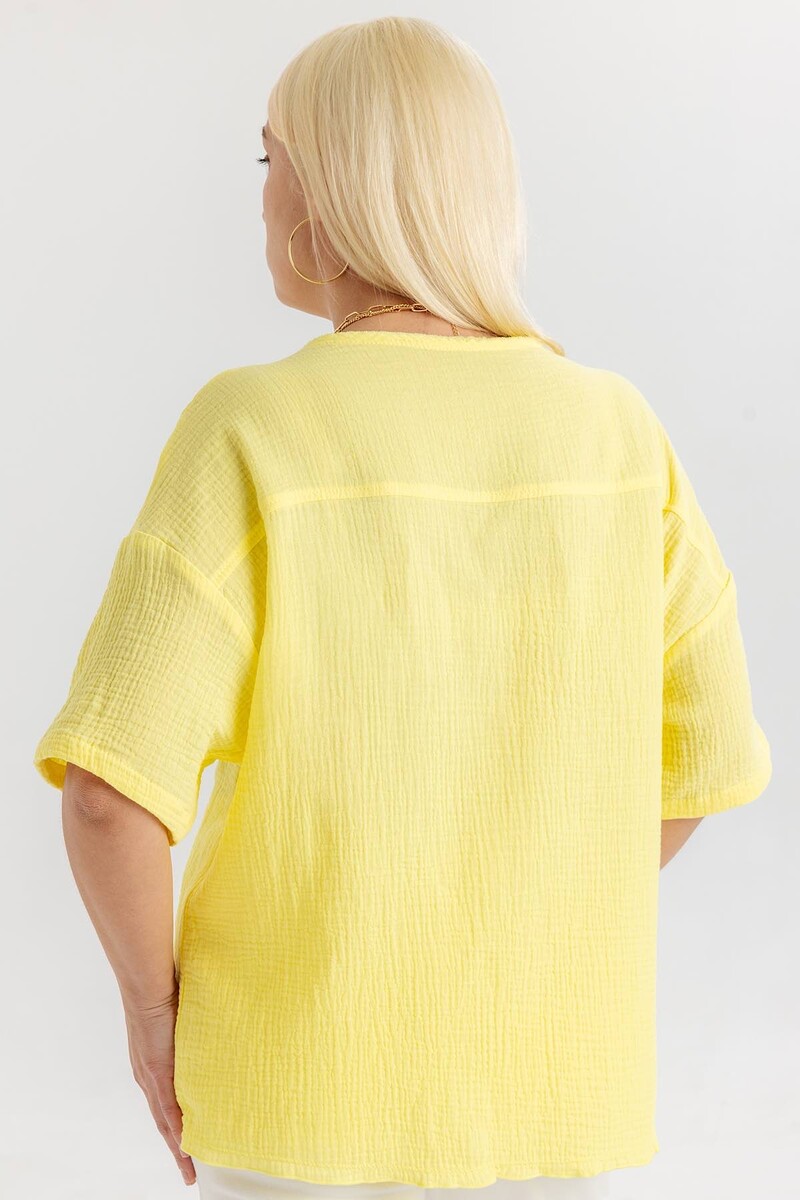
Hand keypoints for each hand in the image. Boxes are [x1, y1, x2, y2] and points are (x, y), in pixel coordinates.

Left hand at [124, 983, 195, 1186]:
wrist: (148, 986)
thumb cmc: (163, 994)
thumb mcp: (177, 1023)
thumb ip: (187, 1036)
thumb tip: (206, 1035)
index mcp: (150, 1068)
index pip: (163, 1106)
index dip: (174, 1128)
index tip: (185, 1146)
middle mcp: (147, 1079)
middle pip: (163, 1123)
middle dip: (176, 1148)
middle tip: (189, 1172)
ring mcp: (151, 1079)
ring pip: (165, 1124)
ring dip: (178, 1148)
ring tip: (190, 1171)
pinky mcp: (158, 1074)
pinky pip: (169, 1111)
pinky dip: (178, 1132)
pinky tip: (186, 1149)